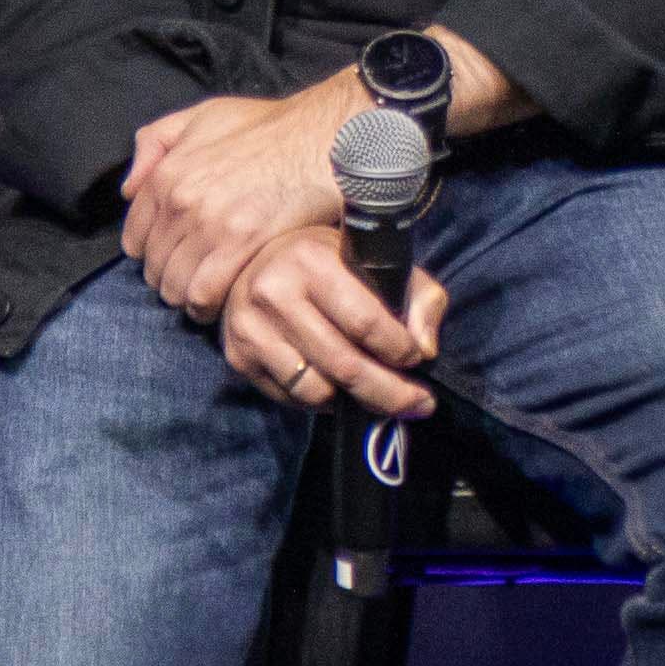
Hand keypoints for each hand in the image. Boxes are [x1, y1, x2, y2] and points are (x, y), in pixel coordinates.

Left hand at [123, 76, 362, 316]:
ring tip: (207, 296)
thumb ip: (155, 143)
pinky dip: (207, 307)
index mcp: (167, 174)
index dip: (153, 254)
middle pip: (154, 269)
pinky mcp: (241, 244)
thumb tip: (129, 188)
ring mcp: (209, 224)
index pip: (134, 240)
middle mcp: (181, 200)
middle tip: (195, 279)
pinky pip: (203, 294)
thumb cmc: (267, 128)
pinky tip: (221, 303)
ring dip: (188, 298)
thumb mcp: (202, 116)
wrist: (320, 137)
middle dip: (171, 278)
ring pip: (175, 287)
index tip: (174, 258)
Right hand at [213, 217, 448, 415]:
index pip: (364, 322)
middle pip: (345, 365)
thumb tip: (426, 348)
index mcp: (312, 260)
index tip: (418, 360)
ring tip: (374, 391)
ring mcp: (250, 328)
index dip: (400, 350)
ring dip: (354, 400)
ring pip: (318, 390)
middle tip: (419, 406)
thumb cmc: (330, 264)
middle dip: (390, 393)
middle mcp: (274, 292)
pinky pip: (292, 398)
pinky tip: (337, 387)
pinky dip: (322, 401)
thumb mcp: (378, 264)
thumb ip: (418, 297)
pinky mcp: (238, 357)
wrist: (260, 261)